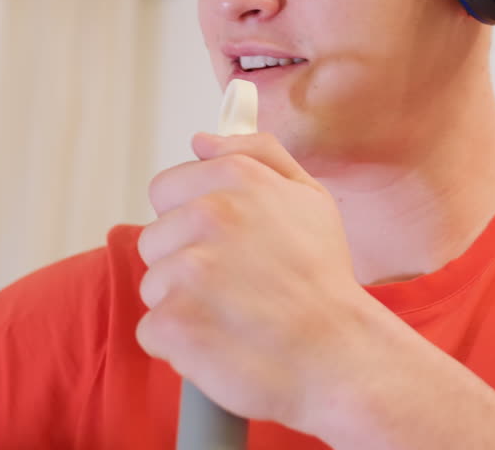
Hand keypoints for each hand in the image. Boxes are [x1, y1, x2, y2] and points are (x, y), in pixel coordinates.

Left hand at [136, 132, 383, 433]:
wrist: (341, 356)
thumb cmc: (323, 281)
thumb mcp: (309, 199)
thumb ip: (257, 154)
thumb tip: (202, 139)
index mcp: (238, 180)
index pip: (167, 189)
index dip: (191, 219)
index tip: (224, 244)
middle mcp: (210, 215)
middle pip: (155, 239)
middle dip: (185, 263)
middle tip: (236, 285)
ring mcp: (189, 271)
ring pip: (155, 286)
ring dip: (185, 305)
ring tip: (235, 316)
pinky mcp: (175, 322)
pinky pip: (153, 331)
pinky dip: (181, 345)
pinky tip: (222, 342)